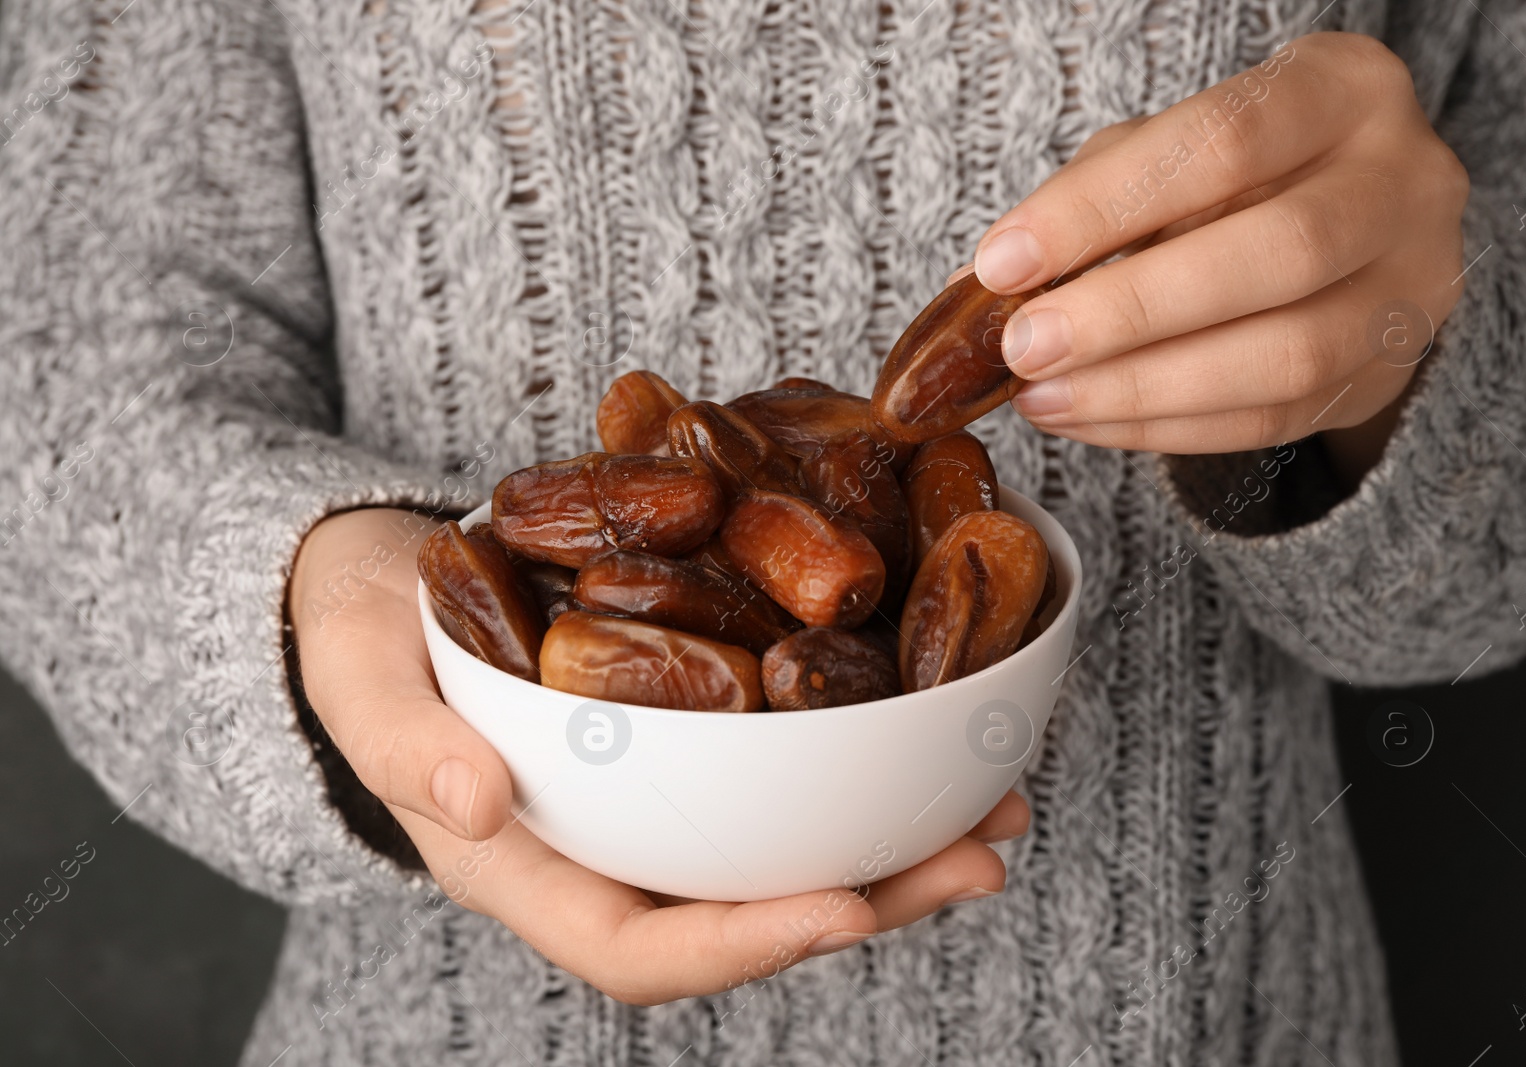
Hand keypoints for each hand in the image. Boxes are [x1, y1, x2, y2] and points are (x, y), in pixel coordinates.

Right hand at [289, 507, 1027, 1004]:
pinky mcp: (687, 746)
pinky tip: (934, 730)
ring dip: (896, 844)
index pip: (644, 949)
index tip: (846, 906)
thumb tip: (475, 806)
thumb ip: (408, 747)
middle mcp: (608, 856)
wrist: (379, 587)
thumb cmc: (360, 639)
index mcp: (529, 871)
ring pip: (782, 854)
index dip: (748, 944)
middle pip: (749, 914)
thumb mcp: (362, 682)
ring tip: (995, 808)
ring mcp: (654, 806)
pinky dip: (862, 764)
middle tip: (978, 858)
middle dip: (871, 901)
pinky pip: (782, 779)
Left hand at [970, 32, 1467, 469]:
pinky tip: (1090, 419)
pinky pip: (1274, 420)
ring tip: (1043, 397)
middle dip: (1130, 310)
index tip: (1004, 262)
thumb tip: (975, 288)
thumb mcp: (1166, 154)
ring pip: (1287, 355)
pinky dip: (1166, 427)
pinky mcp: (1386, 374)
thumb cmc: (1237, 177)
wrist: (1350, 230)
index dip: (1103, 209)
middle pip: (1278, 253)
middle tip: (1024, 346)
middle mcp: (1405, 181)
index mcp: (1344, 90)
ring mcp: (1412, 287)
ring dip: (1144, 387)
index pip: (1222, 144)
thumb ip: (1086, 204)